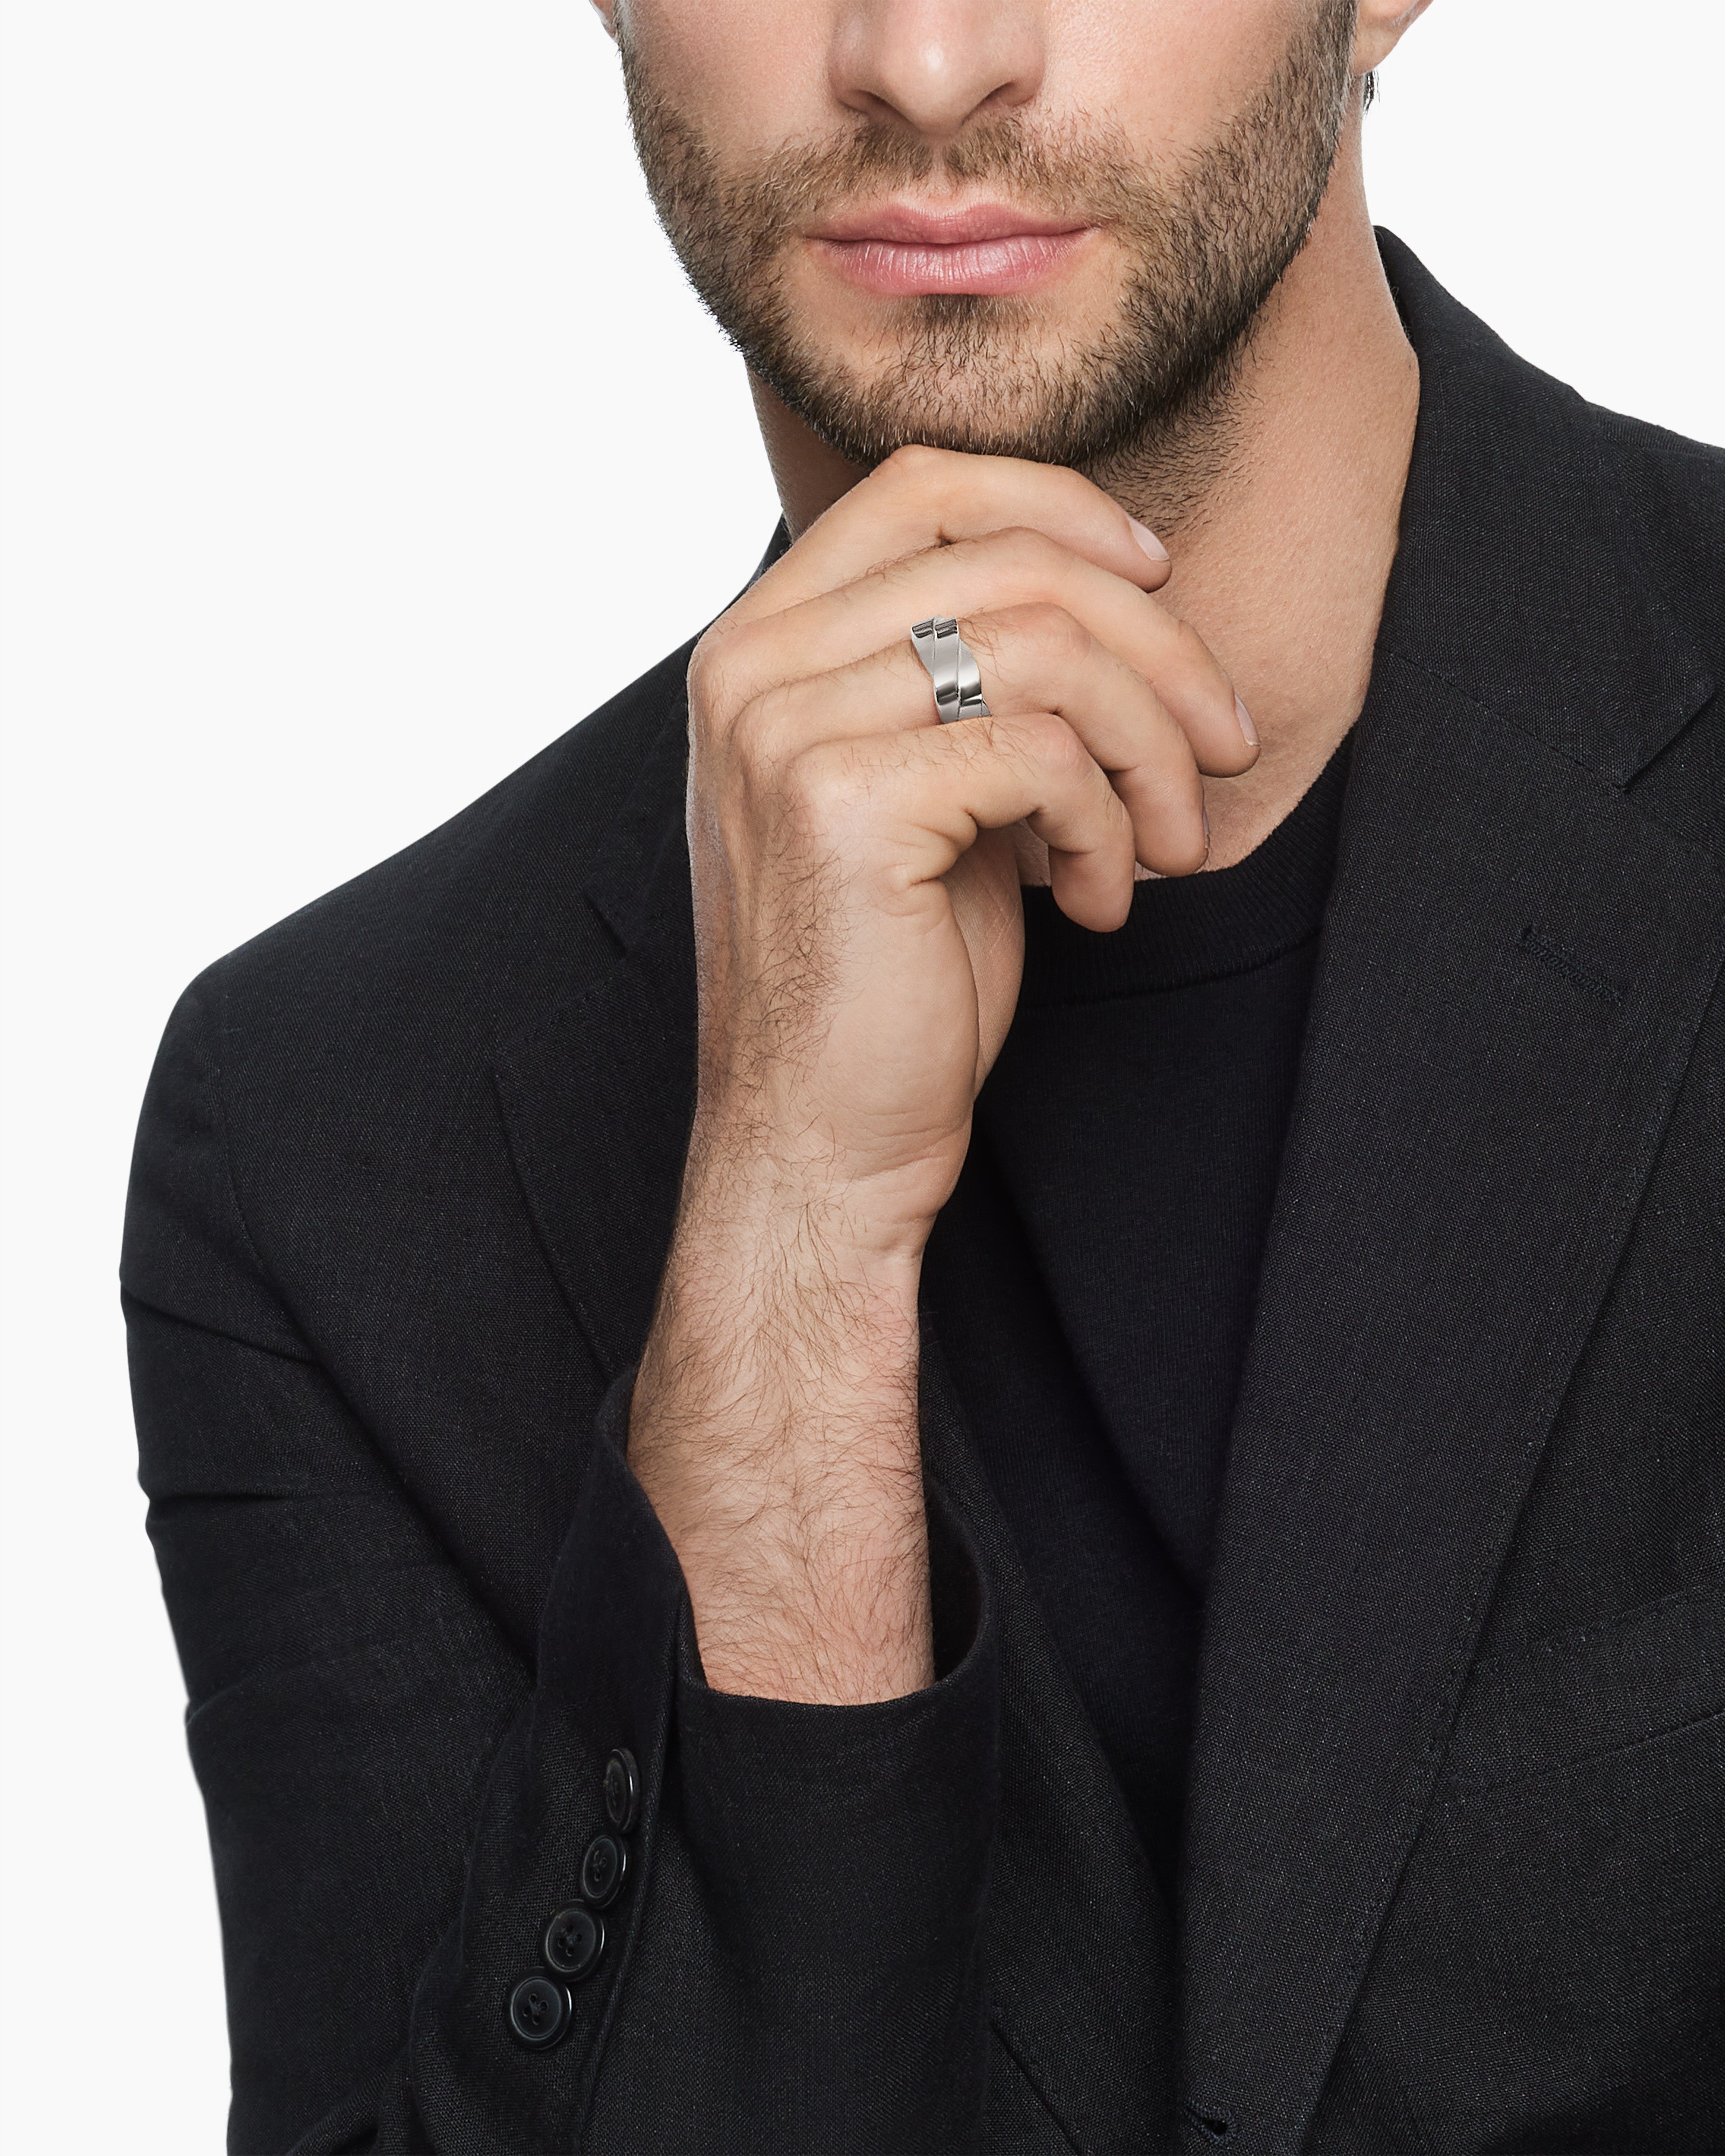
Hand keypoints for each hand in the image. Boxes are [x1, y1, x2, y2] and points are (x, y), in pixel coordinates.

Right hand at [628, 446, 1253, 1704]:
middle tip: (1223, 745)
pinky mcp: (838, 803)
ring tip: (1165, 844)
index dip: (1065, 508)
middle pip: (1013, 559)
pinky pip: (1042, 753)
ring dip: (1150, 748)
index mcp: (761, 643)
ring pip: (1046, 649)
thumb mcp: (933, 793)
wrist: (819, 1141)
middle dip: (1158, 645)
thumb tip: (1118, 589)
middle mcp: (751, 663)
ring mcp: (783, 727)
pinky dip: (1106, 825)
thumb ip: (972, 680)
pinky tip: (1098, 902)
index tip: (1159, 583)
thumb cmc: (890, 978)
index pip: (925, 485)